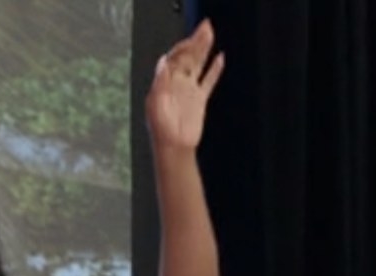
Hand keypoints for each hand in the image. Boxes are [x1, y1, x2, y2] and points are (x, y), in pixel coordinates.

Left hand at [147, 20, 224, 152]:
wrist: (174, 149)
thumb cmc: (161, 130)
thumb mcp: (156, 104)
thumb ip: (160, 82)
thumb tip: (163, 61)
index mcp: (164, 83)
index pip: (174, 58)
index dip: (182, 47)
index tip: (191, 40)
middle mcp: (176, 84)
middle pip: (188, 58)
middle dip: (196, 42)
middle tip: (206, 27)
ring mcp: (188, 90)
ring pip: (199, 65)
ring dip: (205, 50)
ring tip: (211, 34)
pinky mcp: (200, 100)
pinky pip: (209, 81)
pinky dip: (215, 70)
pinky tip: (220, 58)